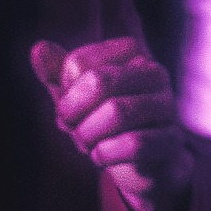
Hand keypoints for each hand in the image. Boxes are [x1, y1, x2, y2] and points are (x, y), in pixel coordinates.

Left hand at [32, 36, 191, 210]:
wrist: (144, 161)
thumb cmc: (106, 121)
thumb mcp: (77, 97)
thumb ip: (57, 73)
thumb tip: (39, 49)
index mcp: (130, 53)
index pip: (79, 63)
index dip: (64, 91)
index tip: (69, 107)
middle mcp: (154, 73)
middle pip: (99, 82)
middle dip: (73, 112)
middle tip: (71, 128)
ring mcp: (167, 106)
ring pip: (117, 112)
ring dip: (88, 135)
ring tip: (87, 144)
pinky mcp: (171, 139)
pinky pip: (134, 144)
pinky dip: (107, 155)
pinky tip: (103, 157)